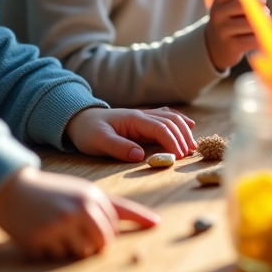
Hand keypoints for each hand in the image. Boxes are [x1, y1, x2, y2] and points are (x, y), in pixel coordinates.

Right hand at [0, 166, 158, 259]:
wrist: (13, 187)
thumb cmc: (54, 191)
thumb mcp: (82, 191)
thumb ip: (109, 207)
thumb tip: (148, 221)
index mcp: (91, 196)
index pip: (118, 218)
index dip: (134, 221)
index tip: (156, 224)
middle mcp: (79, 209)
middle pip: (104, 241)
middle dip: (97, 243)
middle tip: (82, 235)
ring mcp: (60, 225)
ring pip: (82, 252)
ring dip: (74, 248)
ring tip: (60, 230)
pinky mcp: (41, 239)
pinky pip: (58, 256)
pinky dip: (54, 250)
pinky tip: (44, 233)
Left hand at [65, 106, 195, 161]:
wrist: (78, 119)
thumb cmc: (88, 131)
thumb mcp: (98, 142)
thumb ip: (118, 147)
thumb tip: (140, 155)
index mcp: (134, 119)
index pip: (161, 128)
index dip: (173, 141)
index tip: (179, 156)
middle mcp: (142, 115)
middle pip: (171, 122)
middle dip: (183, 137)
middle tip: (190, 154)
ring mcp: (144, 116)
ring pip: (171, 118)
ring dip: (184, 130)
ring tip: (192, 146)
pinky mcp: (143, 120)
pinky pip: (166, 117)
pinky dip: (179, 121)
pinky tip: (188, 126)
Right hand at [204, 0, 266, 70]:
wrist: (216, 46)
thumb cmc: (231, 21)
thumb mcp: (230, 6)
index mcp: (218, 2)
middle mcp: (217, 16)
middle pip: (244, 6)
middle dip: (259, 7)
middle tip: (266, 11)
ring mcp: (223, 32)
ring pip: (250, 24)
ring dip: (264, 23)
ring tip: (266, 24)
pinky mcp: (231, 47)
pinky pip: (253, 40)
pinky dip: (263, 37)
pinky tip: (264, 37)